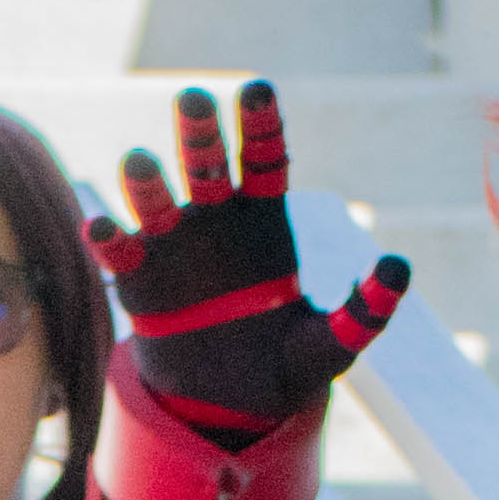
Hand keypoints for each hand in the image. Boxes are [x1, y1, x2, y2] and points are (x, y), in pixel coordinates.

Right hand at [87, 82, 403, 432]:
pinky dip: (109, 239)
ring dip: (147, 181)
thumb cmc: (281, 367)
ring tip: (138, 163)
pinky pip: (121, 253)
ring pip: (159, 200)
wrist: (225, 408)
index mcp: (264, 219)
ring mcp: (174, 246)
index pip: (264, 158)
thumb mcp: (328, 347)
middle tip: (191, 101)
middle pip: (207, 163)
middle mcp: (216, 220)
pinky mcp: (139, 281)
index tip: (255, 90)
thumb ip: (362, 313)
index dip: (260, 124)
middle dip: (199, 132)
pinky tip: (99, 227)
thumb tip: (399, 270)